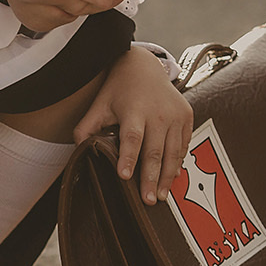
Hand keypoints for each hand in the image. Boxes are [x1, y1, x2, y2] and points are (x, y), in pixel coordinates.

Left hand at [72, 48, 193, 204]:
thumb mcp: (99, 105)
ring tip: (160, 196)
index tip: (124, 176)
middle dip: (151, 178)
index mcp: (135, 110)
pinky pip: (183, 145)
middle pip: (155, 151)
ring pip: (173, 152)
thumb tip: (78, 151)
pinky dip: (178, 162)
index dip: (128, 157)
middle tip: (147, 200)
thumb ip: (86, 128)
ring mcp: (176, 115)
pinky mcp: (187, 116)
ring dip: (167, 176)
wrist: (144, 66)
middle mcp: (158, 113)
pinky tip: (172, 178)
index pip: (132, 138)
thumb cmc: (118, 89)